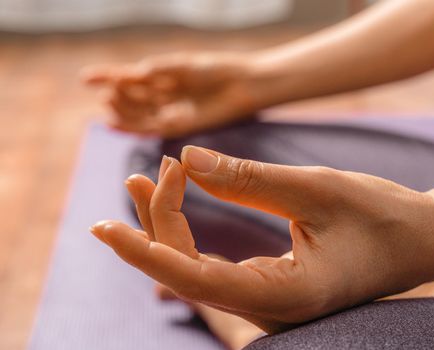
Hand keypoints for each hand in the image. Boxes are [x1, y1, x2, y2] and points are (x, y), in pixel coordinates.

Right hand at [82, 52, 262, 137]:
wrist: (240, 85)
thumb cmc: (214, 70)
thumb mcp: (183, 66)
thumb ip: (159, 70)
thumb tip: (134, 74)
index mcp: (162, 78)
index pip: (129, 78)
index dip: (107, 77)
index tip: (85, 78)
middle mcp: (163, 96)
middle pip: (131, 98)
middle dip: (117, 95)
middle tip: (107, 92)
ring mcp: (169, 111)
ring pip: (138, 114)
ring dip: (121, 110)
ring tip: (108, 103)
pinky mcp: (178, 126)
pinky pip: (150, 127)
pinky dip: (132, 126)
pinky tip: (115, 122)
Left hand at [90, 147, 433, 333]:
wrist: (425, 240)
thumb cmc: (384, 216)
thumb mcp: (318, 188)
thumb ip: (250, 178)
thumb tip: (187, 160)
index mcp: (287, 296)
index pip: (196, 281)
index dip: (146, 251)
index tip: (105, 226)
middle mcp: (270, 309)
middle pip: (189, 270)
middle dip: (159, 221)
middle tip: (147, 170)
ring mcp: (269, 301)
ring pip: (198, 266)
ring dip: (171, 224)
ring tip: (151, 177)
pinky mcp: (270, 286)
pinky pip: (216, 263)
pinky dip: (194, 230)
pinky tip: (182, 197)